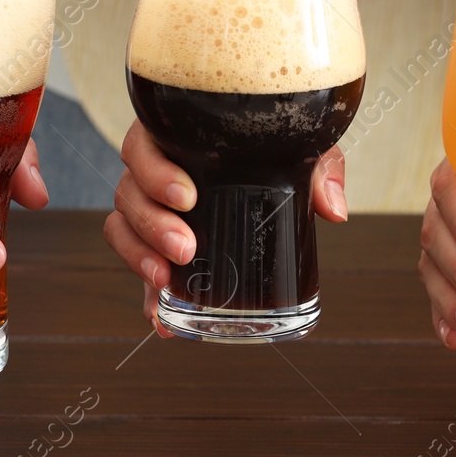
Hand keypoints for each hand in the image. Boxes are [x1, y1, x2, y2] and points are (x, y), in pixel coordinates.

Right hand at [103, 118, 347, 335]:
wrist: (280, 168)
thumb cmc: (279, 148)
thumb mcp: (301, 147)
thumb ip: (318, 167)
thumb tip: (333, 210)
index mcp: (178, 137)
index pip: (143, 145)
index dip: (155, 172)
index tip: (187, 196)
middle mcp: (156, 172)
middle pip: (129, 192)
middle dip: (152, 224)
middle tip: (186, 248)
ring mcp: (153, 211)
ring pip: (122, 228)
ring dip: (139, 256)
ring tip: (165, 280)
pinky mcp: (159, 248)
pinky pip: (141, 269)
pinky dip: (148, 297)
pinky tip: (161, 319)